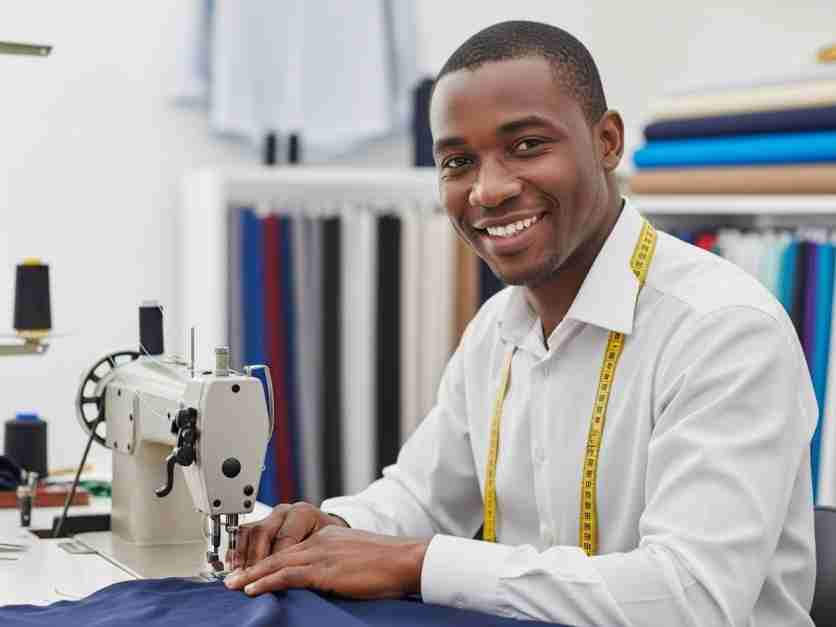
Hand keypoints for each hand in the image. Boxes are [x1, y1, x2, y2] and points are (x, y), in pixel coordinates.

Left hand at [224, 525, 429, 598]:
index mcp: (326, 537)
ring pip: (277, 563)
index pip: (288, 548)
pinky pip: (289, 575)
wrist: (405, 560)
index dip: (266, 560)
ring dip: (252, 576)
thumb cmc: (387, 564)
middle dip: (251, 566)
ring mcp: (322, 554)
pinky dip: (268, 582)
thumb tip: (321, 582)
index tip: (249, 571)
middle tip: (230, 578)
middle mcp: (320, 542)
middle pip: (277, 553)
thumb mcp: (354, 560)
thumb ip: (334, 566)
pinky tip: (253, 590)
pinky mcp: (326, 570)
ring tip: (233, 586)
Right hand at [227, 502, 347, 568]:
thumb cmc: (329, 542)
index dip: (275, 561)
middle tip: (248, 580)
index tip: (270, 580)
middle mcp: (284, 512)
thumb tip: (297, 580)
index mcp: (303, 514)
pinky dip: (236, 551)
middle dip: (254, 559)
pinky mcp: (260, 524)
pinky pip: (242, 534)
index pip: (284, 537)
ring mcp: (270, 517)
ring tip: (238, 575)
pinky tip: (233, 566)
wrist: (328, 532)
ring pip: (249, 532)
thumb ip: (312, 558)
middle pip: (262, 532)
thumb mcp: (327, 548)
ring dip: (241, 556)